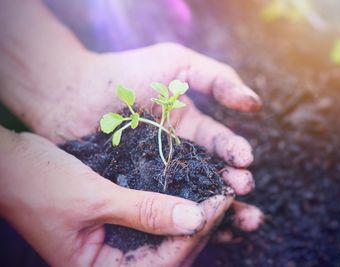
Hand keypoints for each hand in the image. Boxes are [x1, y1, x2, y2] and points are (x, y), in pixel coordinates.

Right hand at [0, 129, 232, 265]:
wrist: (12, 164)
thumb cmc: (37, 183)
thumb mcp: (93, 199)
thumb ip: (143, 212)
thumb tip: (193, 220)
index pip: (161, 262)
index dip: (195, 232)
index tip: (222, 200)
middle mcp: (111, 262)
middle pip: (170, 253)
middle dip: (202, 226)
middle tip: (228, 195)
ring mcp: (117, 242)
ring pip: (167, 235)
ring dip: (196, 216)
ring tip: (224, 195)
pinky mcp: (121, 221)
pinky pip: (156, 218)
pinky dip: (177, 205)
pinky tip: (199, 191)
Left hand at [46, 42, 263, 242]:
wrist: (71, 91)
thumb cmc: (126, 73)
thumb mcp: (177, 63)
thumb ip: (217, 77)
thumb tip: (256, 104)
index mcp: (188, 124)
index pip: (219, 142)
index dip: (235, 151)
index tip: (245, 161)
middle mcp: (176, 150)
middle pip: (212, 172)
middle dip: (233, 183)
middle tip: (244, 190)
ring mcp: (156, 172)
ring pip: (192, 193)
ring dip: (217, 205)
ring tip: (236, 215)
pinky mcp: (135, 189)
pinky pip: (162, 206)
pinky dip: (181, 217)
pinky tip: (198, 225)